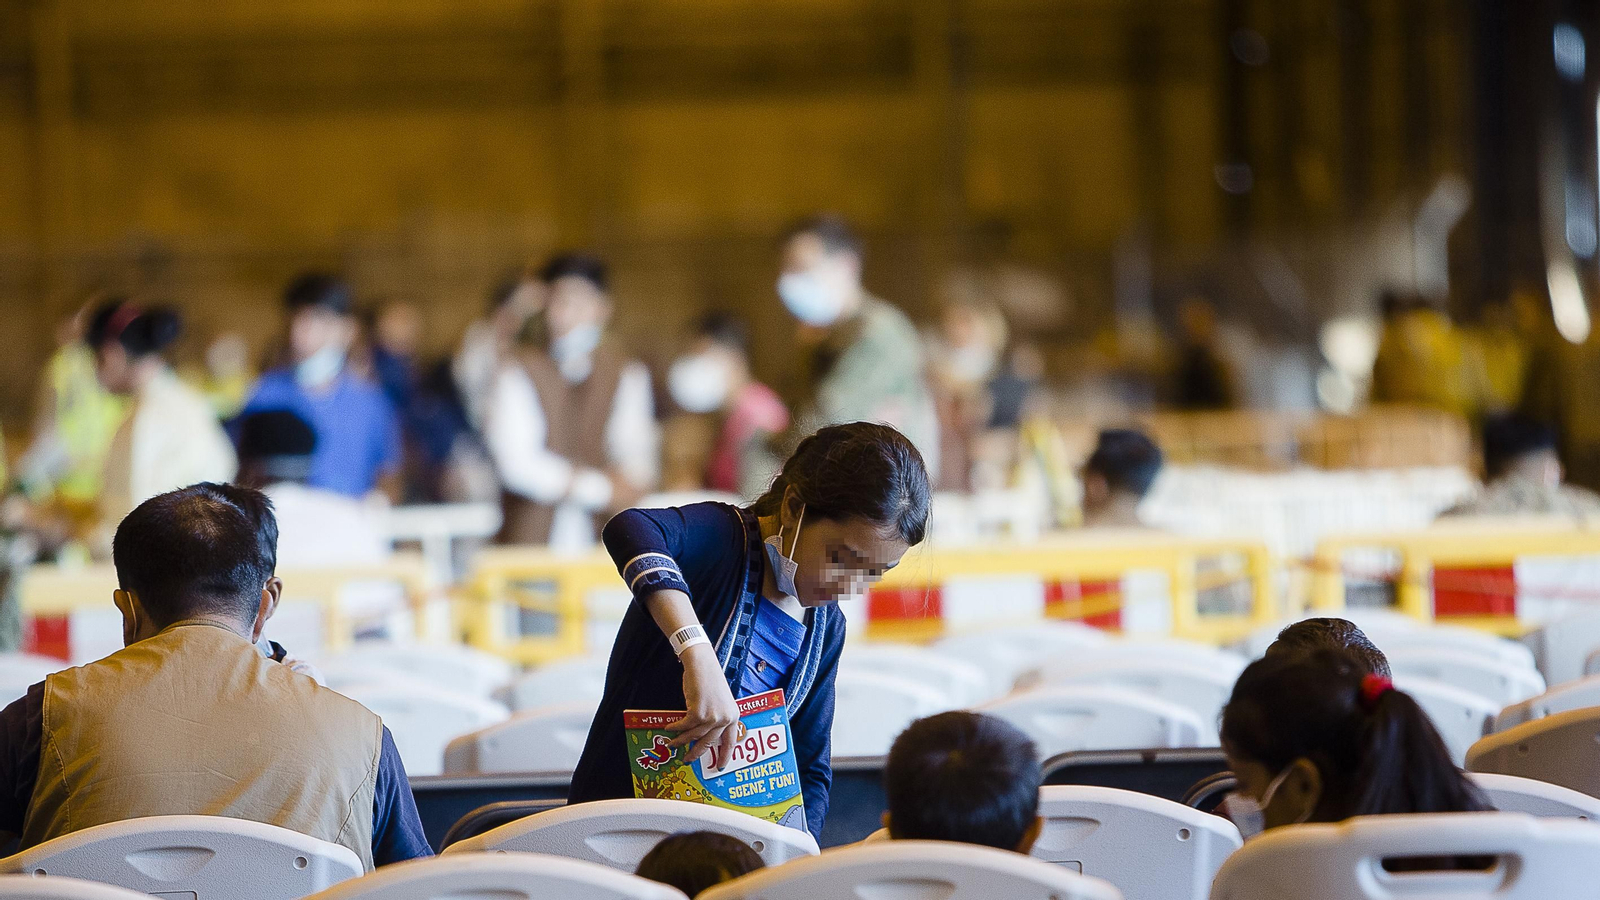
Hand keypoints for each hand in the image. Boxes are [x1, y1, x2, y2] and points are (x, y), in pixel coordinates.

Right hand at [669, 645, 743, 764]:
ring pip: (694, 736)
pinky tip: (669, 728)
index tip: (721, 766)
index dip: (725, 755)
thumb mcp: (720, 701)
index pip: (731, 741)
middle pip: (709, 743)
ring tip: (672, 744)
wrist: (702, 665)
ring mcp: (712, 717)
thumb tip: (703, 734)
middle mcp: (725, 719)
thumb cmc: (710, 680)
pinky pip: (684, 726)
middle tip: (688, 760)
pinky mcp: (698, 713)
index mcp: (734, 716)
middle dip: (696, 753)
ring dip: (680, 741)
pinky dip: (675, 728)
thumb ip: (717, 718)